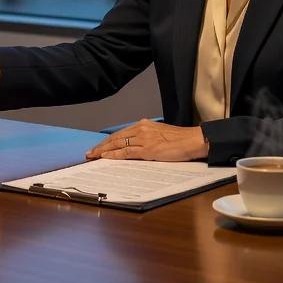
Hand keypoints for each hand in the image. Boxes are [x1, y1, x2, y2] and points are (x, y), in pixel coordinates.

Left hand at [85, 120, 208, 161]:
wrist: (193, 140)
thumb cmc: (179, 140)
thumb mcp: (159, 134)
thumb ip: (146, 137)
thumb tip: (135, 146)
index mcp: (143, 125)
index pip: (120, 133)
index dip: (107, 141)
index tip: (98, 147)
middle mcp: (141, 129)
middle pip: (115, 138)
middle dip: (101, 146)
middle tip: (89, 153)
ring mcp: (144, 139)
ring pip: (118, 144)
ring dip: (103, 151)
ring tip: (93, 156)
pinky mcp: (148, 149)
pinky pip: (127, 152)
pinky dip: (114, 155)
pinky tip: (106, 158)